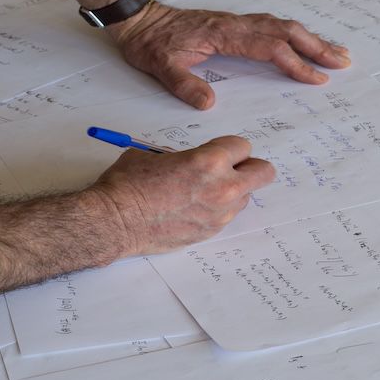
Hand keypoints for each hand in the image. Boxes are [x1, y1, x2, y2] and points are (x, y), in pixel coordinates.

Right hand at [89, 136, 274, 256]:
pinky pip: (228, 215)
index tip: (219, 152)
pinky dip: (219, 210)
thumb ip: (187, 156)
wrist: (115, 221)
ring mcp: (220, 214)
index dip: (229, 148)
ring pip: (246, 196)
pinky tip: (195, 208)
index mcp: (209, 161)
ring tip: (205, 191)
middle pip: (263, 172)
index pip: (243, 147)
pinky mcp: (212, 232)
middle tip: (234, 169)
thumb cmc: (129, 185)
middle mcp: (222, 187)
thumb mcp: (156, 154)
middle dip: (251, 167)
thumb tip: (194, 161)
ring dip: (233, 191)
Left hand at [106, 3, 350, 109]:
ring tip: (335, 52)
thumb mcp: (160, 67)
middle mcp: (236, 25)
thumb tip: (209, 104)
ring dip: (311, 39)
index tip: (317, 79)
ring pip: (282, 26)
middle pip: (286, 31)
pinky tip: (304, 42)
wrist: (139, 20)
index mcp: (224, 34)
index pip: (270, 47)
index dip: (295, 63)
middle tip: (343, 62)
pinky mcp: (235, 26)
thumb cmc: (150, 43)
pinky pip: (272, 26)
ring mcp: (237, 23)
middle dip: (317, 47)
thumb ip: (184, 85)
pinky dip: (294, 35)